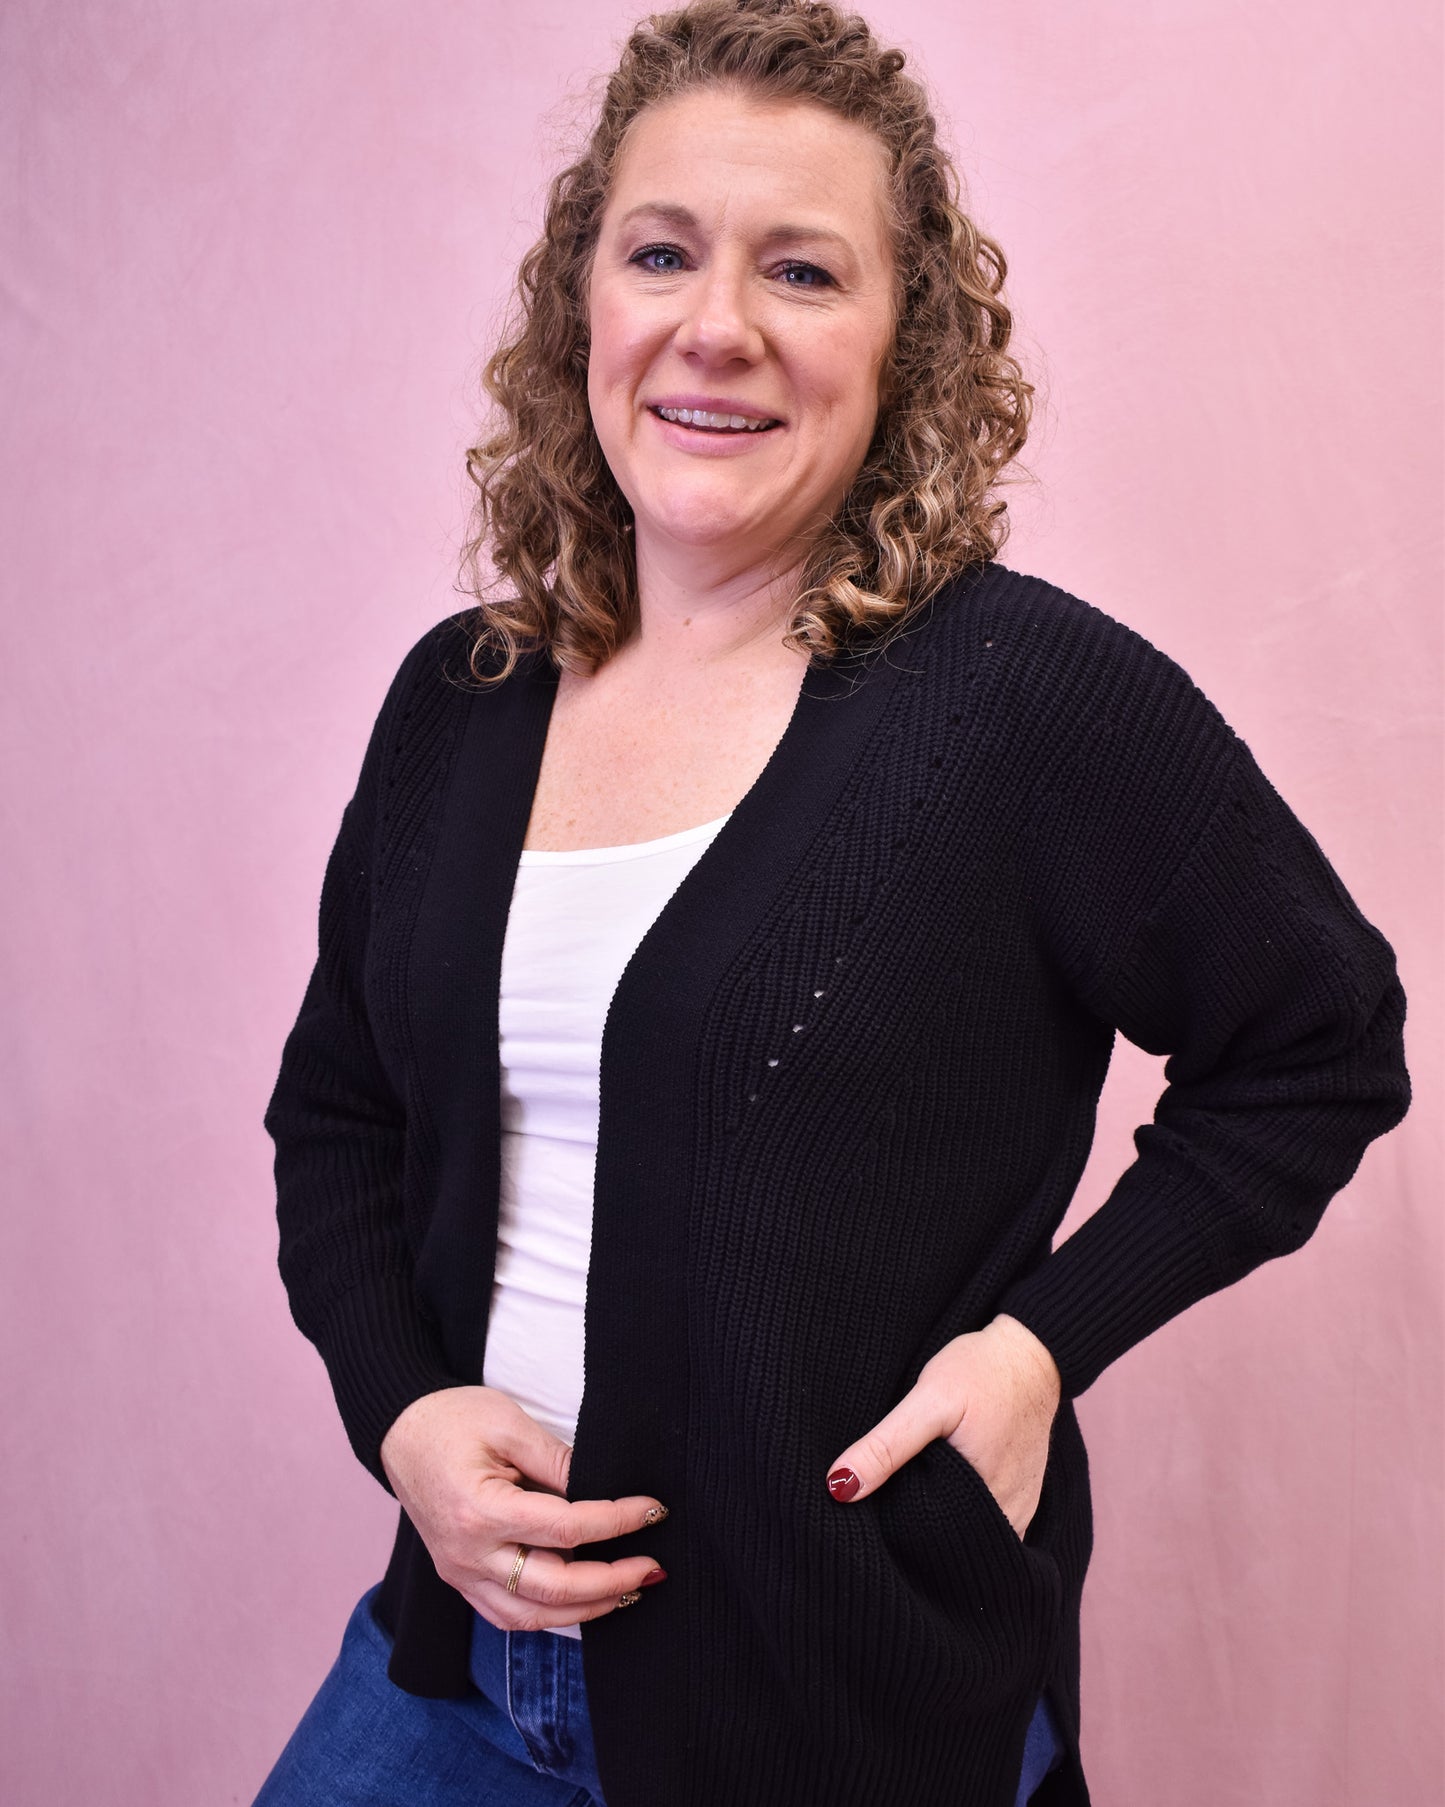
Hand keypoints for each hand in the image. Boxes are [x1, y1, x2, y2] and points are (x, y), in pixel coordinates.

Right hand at [379, 1386, 667, 1630]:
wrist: (399, 1431)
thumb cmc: (453, 1418)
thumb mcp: (509, 1423)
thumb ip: (559, 1461)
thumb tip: (606, 1489)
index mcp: (480, 1510)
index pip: (565, 1529)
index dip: (616, 1522)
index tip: (653, 1510)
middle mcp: (467, 1554)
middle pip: (552, 1587)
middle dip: (611, 1582)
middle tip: (652, 1567)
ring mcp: (460, 1572)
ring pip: (530, 1616)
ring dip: (584, 1610)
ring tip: (628, 1591)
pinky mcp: (459, 1577)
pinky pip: (507, 1614)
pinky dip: (548, 1615)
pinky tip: (581, 1601)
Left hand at [824, 1315, 1060, 1536]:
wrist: (1033, 1351)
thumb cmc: (981, 1371)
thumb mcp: (928, 1401)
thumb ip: (886, 1446)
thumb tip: (839, 1487)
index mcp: (985, 1504)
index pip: (928, 1546)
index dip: (896, 1533)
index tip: (873, 1513)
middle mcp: (1010, 1518)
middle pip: (948, 1543)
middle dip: (916, 1530)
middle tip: (888, 1497)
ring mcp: (1020, 1509)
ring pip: (968, 1533)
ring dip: (941, 1519)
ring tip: (914, 1488)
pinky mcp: (1024, 1496)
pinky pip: (988, 1520)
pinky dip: (963, 1509)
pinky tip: (943, 1483)